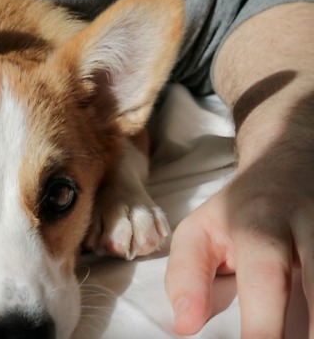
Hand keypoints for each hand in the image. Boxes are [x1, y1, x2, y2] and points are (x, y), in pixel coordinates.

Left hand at [165, 156, 313, 337]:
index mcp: (259, 226)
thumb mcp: (198, 230)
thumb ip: (186, 275)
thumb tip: (185, 326)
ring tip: (304, 337)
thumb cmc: (238, 210)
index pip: (264, 281)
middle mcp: (308, 229)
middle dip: (309, 331)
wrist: (289, 164)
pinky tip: (312, 324)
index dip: (264, 326)